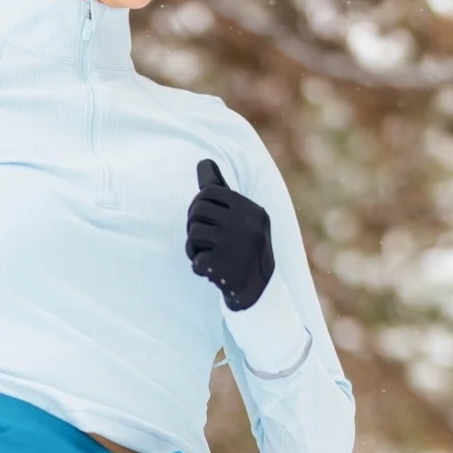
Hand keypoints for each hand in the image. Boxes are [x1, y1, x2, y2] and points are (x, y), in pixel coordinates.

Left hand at [185, 157, 275, 311]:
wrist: (259, 290)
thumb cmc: (245, 248)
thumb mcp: (242, 217)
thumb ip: (221, 191)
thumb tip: (203, 162)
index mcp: (250, 209)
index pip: (208, 192)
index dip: (197, 205)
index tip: (201, 219)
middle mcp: (245, 224)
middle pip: (197, 210)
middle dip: (192, 224)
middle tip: (199, 239)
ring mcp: (234, 245)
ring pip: (193, 233)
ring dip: (192, 247)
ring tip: (204, 254)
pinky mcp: (223, 267)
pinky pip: (195, 260)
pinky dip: (198, 266)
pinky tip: (210, 270)